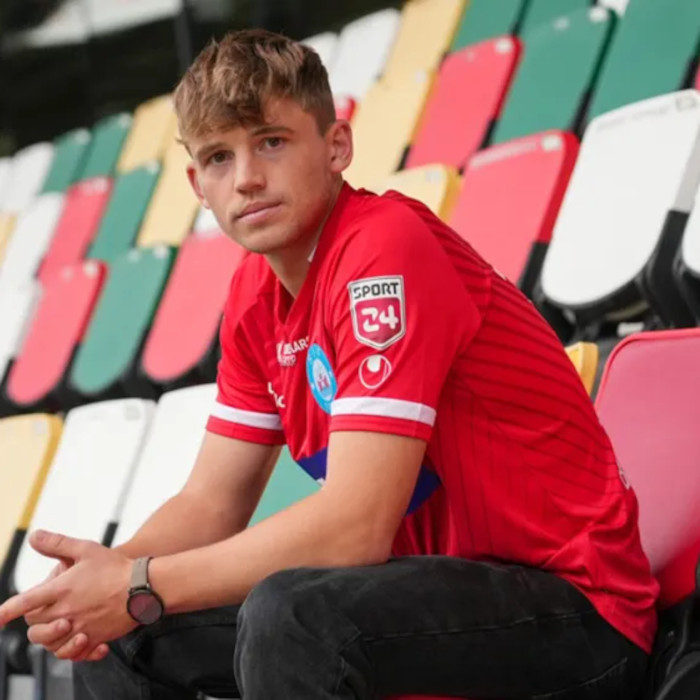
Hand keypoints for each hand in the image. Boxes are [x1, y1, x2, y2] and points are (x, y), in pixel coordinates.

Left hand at [0, 531, 137, 660]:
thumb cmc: (116, 568)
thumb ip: (58, 544)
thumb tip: (34, 536)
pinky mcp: (94, 638)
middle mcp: (66, 612)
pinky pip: (73, 653)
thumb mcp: (86, 549)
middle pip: (35, 625)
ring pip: (49, 643)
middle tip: (45, 610)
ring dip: (50, 636)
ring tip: (61, 625)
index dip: (6, 611)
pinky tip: (80, 641)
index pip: (24, 603)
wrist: (144, 587)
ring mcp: (79, 628)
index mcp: (61, 589)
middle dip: (34, 619)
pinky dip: (72, 650)